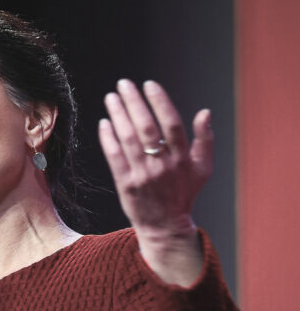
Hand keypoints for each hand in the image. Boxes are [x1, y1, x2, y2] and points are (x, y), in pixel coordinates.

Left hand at [98, 79, 213, 284]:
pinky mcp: (126, 184)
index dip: (160, 101)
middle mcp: (163, 165)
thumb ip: (205, 140)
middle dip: (134, 102)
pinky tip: (104, 123)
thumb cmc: (183, 193)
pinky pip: (115, 157)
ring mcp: (143, 175)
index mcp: (183, 158)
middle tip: (123, 84)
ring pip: (128, 139)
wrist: (165, 226)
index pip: (171, 123)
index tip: (149, 84)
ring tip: (111, 97)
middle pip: (146, 127)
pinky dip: (108, 138)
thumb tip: (205, 112)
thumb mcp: (203, 168)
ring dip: (118, 115)